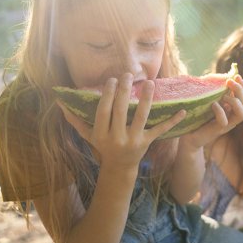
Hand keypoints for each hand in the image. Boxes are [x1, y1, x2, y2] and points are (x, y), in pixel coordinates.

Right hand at [58, 74, 185, 176]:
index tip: (111, 80)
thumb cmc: (103, 146)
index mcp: (101, 134)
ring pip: (141, 117)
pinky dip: (172, 121)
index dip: (106, 95)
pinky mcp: (147, 143)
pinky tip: (183, 110)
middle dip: (123, 92)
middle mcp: (117, 138)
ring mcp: (133, 141)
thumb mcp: (88, 135)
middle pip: (120, 111)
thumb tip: (60, 103)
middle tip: (127, 75)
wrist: (119, 168)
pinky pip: (160, 130)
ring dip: (146, 100)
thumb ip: (75, 120)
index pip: (103, 111)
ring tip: (150, 83)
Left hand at [180, 75, 242, 149]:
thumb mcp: (207, 101)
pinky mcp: (217, 130)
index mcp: (232, 110)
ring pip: (242, 115)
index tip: (237, 76)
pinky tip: (213, 105)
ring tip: (223, 96)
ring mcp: (226, 125)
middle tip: (229, 82)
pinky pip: (224, 121)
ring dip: (235, 102)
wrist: (189, 137)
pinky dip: (220, 111)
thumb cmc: (198, 117)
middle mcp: (232, 117)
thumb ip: (214, 92)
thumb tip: (219, 76)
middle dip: (240, 90)